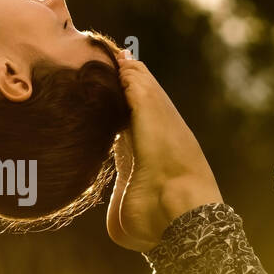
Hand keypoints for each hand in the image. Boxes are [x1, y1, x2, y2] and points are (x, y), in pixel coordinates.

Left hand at [107, 52, 221, 251]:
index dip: (113, 114)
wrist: (178, 213)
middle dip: (117, 84)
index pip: (125, 128)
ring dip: (120, 70)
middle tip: (96, 64)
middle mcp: (151, 135)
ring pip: (136, 84)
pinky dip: (121, 66)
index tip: (95, 102)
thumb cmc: (154, 222)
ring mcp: (154, 119)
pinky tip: (108, 54)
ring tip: (100, 51)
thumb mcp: (126, 215)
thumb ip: (118, 205)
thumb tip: (115, 211)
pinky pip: (133, 79)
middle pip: (133, 101)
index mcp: (142, 157)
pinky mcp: (150, 107)